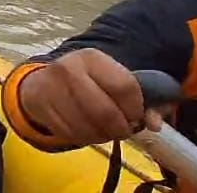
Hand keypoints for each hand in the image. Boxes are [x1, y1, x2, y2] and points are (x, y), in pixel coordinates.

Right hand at [18, 48, 163, 144]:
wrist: (43, 83)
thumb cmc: (88, 83)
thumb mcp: (113, 81)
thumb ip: (143, 100)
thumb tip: (156, 123)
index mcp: (92, 57)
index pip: (124, 86)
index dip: (136, 108)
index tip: (136, 116)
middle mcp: (68, 68)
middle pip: (105, 111)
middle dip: (120, 128)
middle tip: (122, 130)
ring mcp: (51, 88)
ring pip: (87, 126)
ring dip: (102, 136)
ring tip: (105, 131)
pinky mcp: (39, 106)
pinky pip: (70, 133)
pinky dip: (84, 138)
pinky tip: (86, 131)